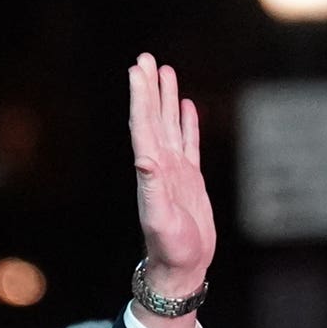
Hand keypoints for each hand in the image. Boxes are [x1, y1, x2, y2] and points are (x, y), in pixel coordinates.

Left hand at [126, 55, 215, 312]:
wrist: (181, 268)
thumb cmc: (170, 249)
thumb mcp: (160, 219)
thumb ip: (152, 188)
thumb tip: (144, 157)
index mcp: (150, 171)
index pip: (143, 126)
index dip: (140, 97)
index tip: (137, 70)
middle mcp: (159, 166)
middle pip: (153, 119)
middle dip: (149, 88)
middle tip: (146, 58)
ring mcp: (174, 172)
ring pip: (170, 126)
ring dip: (165, 99)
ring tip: (164, 71)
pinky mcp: (190, 180)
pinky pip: (188, 144)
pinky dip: (187, 123)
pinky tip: (186, 106)